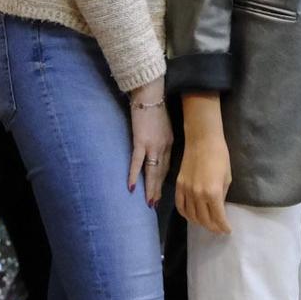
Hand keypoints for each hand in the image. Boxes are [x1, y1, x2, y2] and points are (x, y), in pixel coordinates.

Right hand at [127, 79, 171, 205]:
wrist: (150, 95)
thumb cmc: (156, 108)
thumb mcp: (165, 126)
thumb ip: (162, 138)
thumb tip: (158, 148)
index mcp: (169, 143)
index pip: (167, 166)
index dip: (163, 181)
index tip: (161, 193)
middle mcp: (163, 147)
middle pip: (161, 172)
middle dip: (157, 189)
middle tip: (154, 204)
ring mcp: (152, 145)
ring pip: (151, 171)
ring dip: (150, 187)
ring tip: (148, 202)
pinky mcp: (140, 141)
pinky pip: (137, 162)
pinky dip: (134, 175)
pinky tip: (131, 187)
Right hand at [174, 95, 231, 234]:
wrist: (202, 140)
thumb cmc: (220, 156)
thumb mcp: (227, 178)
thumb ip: (222, 195)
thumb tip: (219, 207)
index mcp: (213, 193)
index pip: (218, 217)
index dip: (223, 227)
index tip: (227, 230)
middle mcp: (198, 195)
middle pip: (204, 219)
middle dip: (213, 227)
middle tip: (219, 229)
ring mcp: (186, 191)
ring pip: (191, 215)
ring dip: (200, 223)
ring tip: (207, 224)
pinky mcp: (179, 185)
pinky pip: (180, 206)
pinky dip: (186, 214)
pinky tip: (192, 217)